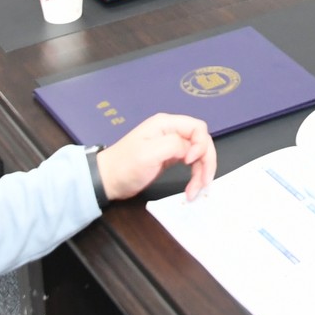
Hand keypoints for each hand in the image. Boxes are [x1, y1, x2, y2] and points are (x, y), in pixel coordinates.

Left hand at [97, 113, 217, 200]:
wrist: (108, 180)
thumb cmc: (126, 166)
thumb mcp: (149, 154)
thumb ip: (174, 145)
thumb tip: (191, 151)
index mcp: (166, 124)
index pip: (198, 128)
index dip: (200, 145)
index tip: (190, 163)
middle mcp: (171, 131)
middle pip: (201, 141)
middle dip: (206, 161)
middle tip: (204, 183)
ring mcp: (171, 145)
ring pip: (198, 154)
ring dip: (201, 172)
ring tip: (196, 191)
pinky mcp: (170, 158)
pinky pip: (191, 163)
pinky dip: (194, 175)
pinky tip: (192, 187)